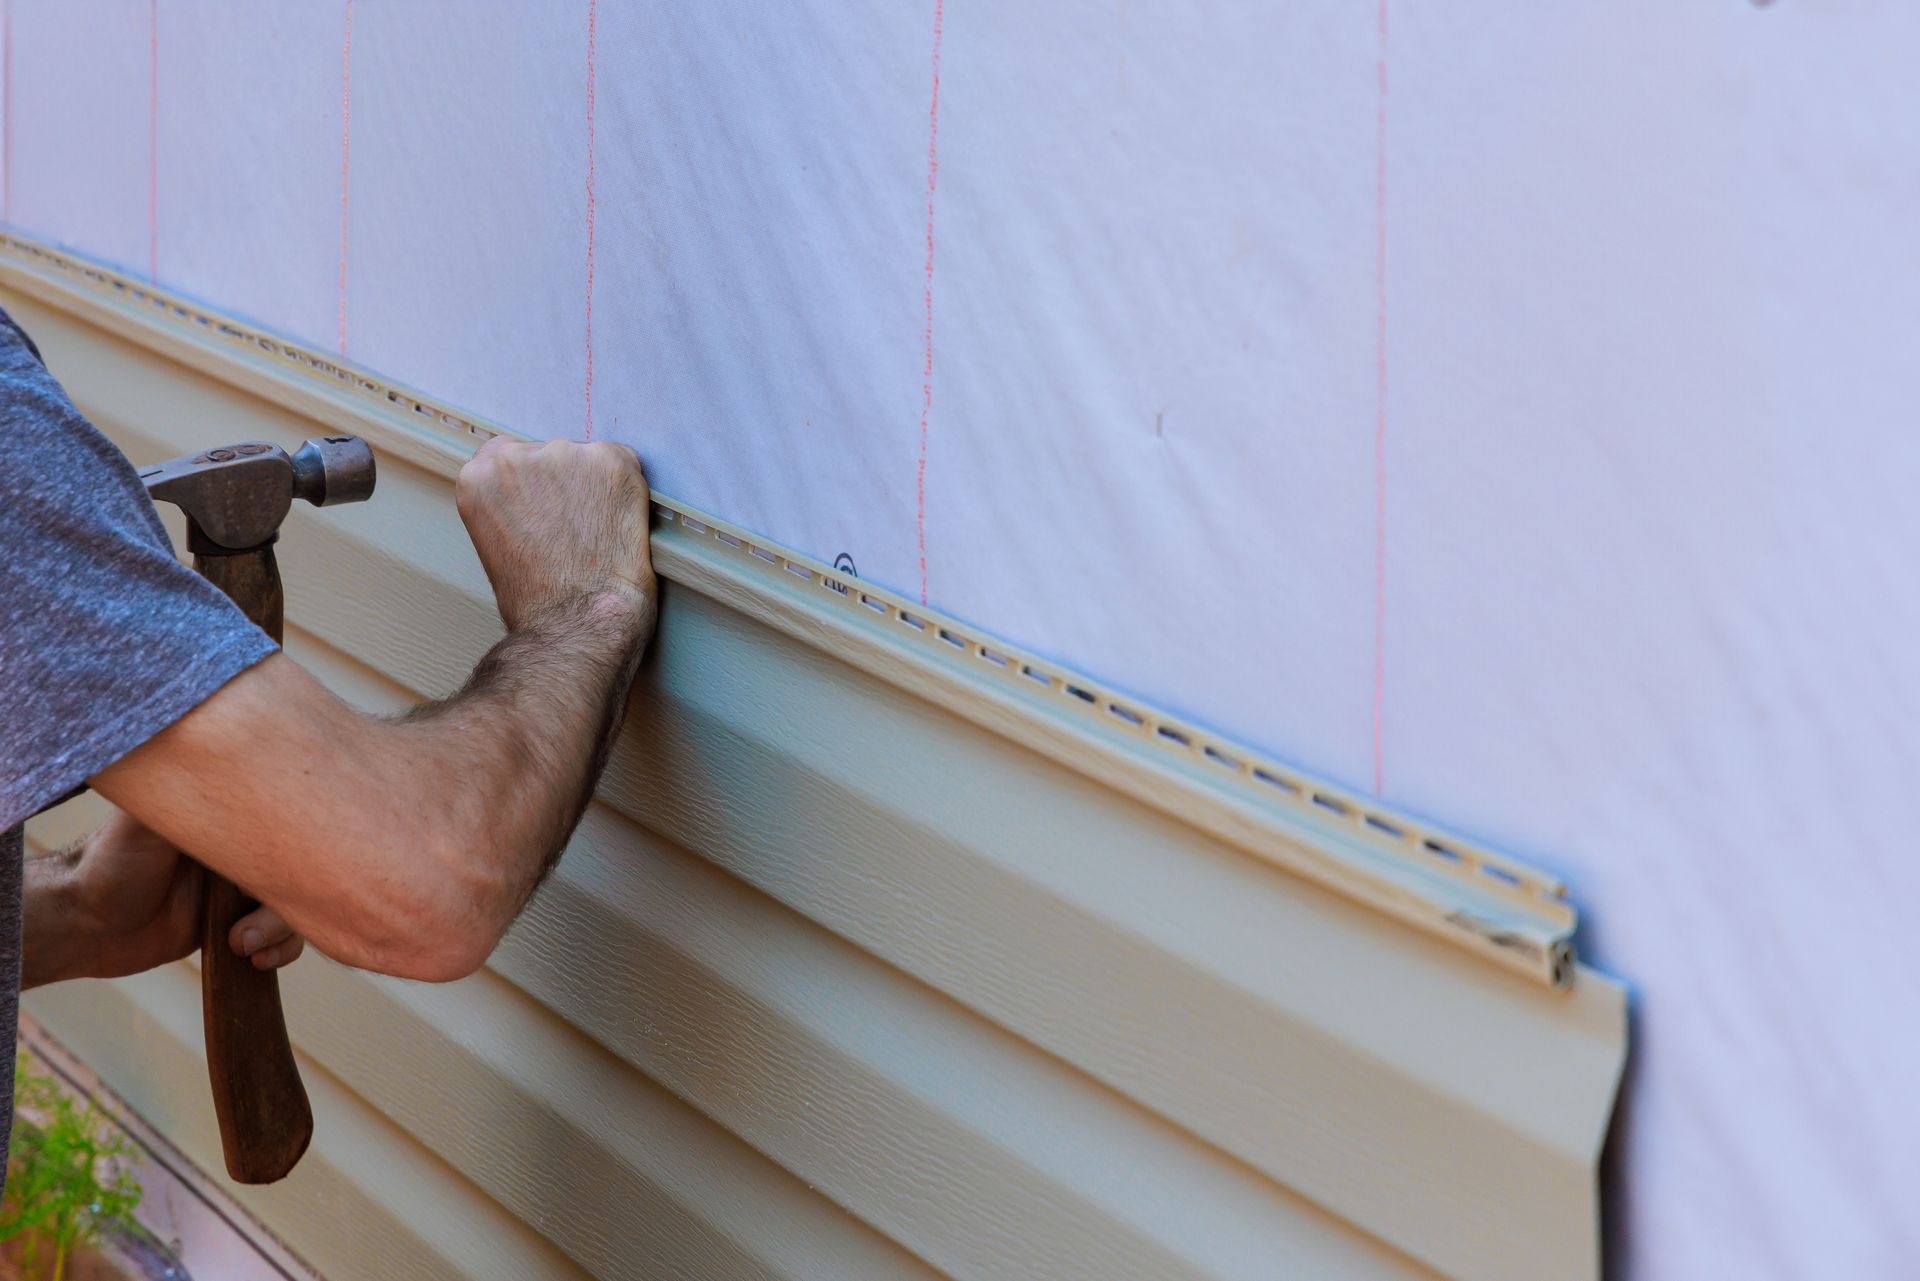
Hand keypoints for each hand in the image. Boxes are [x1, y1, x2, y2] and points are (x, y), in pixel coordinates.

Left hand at [35, 810, 303, 983]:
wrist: (84, 924)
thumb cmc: (110, 862)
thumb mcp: (150, 819)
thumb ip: (187, 793)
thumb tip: (224, 750)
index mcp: (232, 814)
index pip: (291, 822)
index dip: (298, 846)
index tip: (276, 870)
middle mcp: (244, 847)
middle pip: (302, 867)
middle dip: (288, 900)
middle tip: (247, 917)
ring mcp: (244, 886)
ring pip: (297, 905)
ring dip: (279, 931)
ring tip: (238, 943)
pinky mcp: (239, 922)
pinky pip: (284, 937)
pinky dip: (279, 950)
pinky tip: (252, 957)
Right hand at [455, 437, 656, 632]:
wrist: (575, 620)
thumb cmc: (537, 602)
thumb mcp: (495, 544)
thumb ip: (508, 505)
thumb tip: (535, 496)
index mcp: (477, 477)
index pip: (508, 457)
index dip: (534, 486)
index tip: (546, 507)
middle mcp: (514, 457)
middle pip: (549, 455)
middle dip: (565, 486)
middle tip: (577, 530)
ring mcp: (564, 454)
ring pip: (587, 462)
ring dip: (596, 489)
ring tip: (597, 536)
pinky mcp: (610, 461)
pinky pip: (624, 466)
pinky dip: (627, 491)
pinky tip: (620, 527)